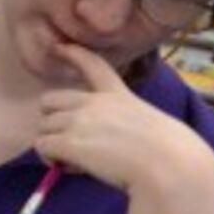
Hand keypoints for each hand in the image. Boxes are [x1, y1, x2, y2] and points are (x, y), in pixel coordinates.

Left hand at [34, 43, 213, 194]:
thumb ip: (122, 124)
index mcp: (117, 95)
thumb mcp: (149, 124)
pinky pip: (42, 146)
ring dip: (53, 143)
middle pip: (49, 101)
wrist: (169, 165)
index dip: (74, 54)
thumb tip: (102, 144)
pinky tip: (72, 167)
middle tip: (71, 142)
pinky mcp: (69, 142)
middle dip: (53, 120)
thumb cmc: (170, 154)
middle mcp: (94, 103)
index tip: (60, 46)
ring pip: (43, 127)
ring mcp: (79, 120)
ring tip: (76, 160)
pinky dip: (51, 159)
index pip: (92, 65)